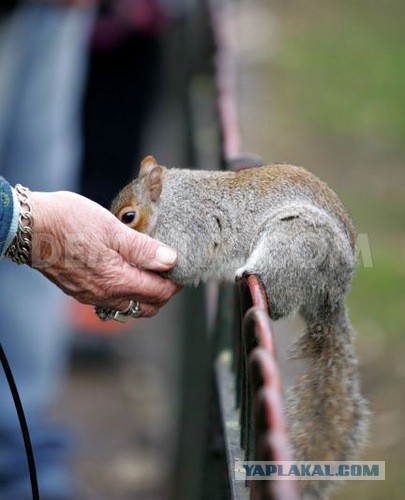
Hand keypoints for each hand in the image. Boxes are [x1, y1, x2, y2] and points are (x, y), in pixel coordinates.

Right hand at [29, 191, 180, 316]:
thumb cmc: (70, 222)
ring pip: (127, 306)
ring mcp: (89, 295)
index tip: (182, 270)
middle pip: (146, 306)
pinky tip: (124, 273)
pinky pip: (109, 301)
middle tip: (169, 273)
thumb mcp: (113, 229)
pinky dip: (125, 292)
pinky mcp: (78, 291)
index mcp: (116, 280)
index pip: (159, 293)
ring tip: (149, 272)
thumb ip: (143, 249)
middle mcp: (103, 295)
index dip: (175, 283)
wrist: (29, 226)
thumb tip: (170, 260)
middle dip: (163, 293)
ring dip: (144, 294)